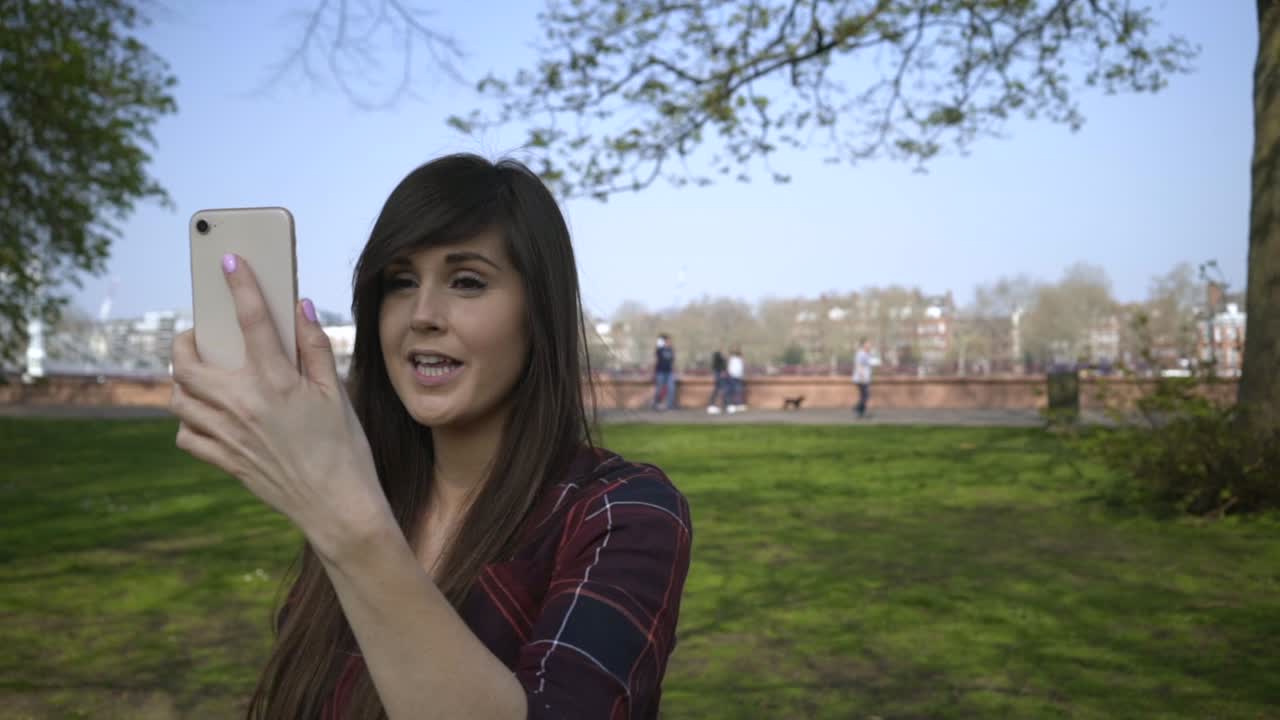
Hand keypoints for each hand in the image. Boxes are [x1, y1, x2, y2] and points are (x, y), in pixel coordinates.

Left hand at [170, 254, 391, 556]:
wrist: (338, 507)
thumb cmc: (345, 449)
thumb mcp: (337, 394)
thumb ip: (316, 348)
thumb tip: (301, 308)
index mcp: (277, 382)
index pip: (253, 320)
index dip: (242, 286)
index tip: (231, 262)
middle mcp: (243, 404)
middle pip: (188, 361)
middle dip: (186, 340)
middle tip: (200, 335)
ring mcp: (228, 434)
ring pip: (180, 397)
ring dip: (184, 380)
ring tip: (201, 373)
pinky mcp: (224, 460)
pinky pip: (186, 435)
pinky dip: (189, 420)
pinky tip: (206, 414)